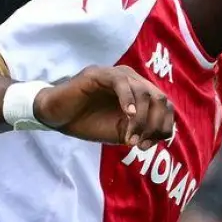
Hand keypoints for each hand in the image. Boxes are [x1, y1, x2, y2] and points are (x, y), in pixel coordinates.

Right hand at [32, 65, 174, 146]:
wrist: (57, 117)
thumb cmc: (87, 123)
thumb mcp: (120, 132)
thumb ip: (140, 131)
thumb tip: (160, 136)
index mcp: (139, 92)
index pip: (165, 106)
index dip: (163, 127)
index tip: (146, 146)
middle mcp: (132, 80)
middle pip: (160, 98)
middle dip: (154, 124)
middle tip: (139, 143)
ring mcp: (117, 75)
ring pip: (144, 92)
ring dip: (141, 119)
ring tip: (129, 137)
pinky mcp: (100, 74)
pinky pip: (122, 83)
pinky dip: (129, 101)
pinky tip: (128, 116)